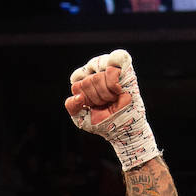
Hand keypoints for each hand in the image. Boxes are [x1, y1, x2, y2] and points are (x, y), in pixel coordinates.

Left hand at [63, 49, 158, 169]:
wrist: (122, 127)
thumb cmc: (103, 121)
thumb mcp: (80, 117)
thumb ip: (72, 106)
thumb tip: (79, 96)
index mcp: (84, 82)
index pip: (76, 85)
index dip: (85, 98)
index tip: (93, 106)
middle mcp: (95, 72)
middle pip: (88, 81)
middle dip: (97, 98)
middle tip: (106, 104)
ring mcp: (109, 69)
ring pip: (98, 76)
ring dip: (106, 94)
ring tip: (113, 99)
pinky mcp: (123, 68)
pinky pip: (111, 69)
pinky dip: (113, 84)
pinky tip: (118, 91)